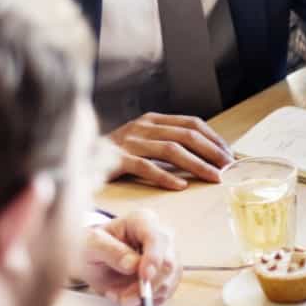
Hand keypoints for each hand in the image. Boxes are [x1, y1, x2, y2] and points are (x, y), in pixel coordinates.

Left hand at [75, 210, 180, 305]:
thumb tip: (133, 265)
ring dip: (144, 296)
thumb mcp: (91, 246)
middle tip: (124, 299)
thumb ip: (110, 252)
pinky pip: (167, 291)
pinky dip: (148, 300)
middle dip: (147, 285)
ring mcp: (167, 254)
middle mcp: (161, 235)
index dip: (154, 258)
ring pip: (169, 280)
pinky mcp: (168, 273)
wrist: (94, 259)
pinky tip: (130, 296)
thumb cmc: (93, 247)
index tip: (144, 276)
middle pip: (168, 262)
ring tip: (119, 296)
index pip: (157, 238)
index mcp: (143, 221)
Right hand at [108, 113, 232, 189]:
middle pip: (186, 135)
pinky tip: (180, 186)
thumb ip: (168, 142)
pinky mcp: (115, 159)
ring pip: (170, 150)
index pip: (192, 123)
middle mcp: (143, 126)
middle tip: (228, 167)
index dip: (214, 138)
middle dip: (211, 151)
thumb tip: (207, 155)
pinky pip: (145, 167)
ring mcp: (129, 142)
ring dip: (196, 164)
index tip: (230, 154)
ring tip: (213, 177)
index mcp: (153, 119)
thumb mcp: (144, 141)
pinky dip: (165, 177)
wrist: (75, 159)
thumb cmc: (117, 154)